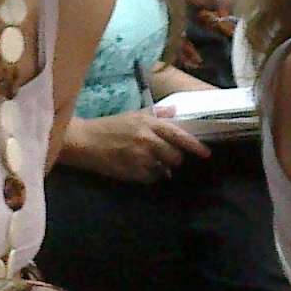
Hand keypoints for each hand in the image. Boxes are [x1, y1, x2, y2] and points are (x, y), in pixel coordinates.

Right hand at [65, 110, 209, 183]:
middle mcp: (147, 140)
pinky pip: (151, 178)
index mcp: (148, 123)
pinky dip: (151, 176)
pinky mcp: (132, 172)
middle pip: (175, 155)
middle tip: (169, 157)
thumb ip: (157, 115)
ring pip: (164, 168)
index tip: (206, 153)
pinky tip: (143, 169)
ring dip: (163, 168)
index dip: (195, 146)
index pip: (178, 135)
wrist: (84, 141)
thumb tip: (175, 112)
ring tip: (154, 163)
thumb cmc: (109, 125)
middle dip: (175, 158)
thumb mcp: (133, 114)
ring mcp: (139, 157)